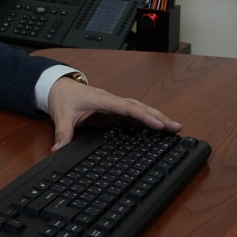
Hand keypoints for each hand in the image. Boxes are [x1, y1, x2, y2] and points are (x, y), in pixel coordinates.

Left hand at [46, 75, 181, 151]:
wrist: (59, 86)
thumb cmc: (63, 97)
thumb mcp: (62, 115)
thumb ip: (63, 133)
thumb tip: (59, 149)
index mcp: (103, 100)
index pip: (128, 108)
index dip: (144, 117)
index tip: (159, 125)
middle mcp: (112, 101)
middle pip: (140, 108)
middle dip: (159, 117)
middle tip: (177, 127)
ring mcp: (114, 106)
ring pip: (140, 110)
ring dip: (156, 118)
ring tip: (174, 128)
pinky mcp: (113, 111)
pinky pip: (133, 115)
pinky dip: (146, 121)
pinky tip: (157, 129)